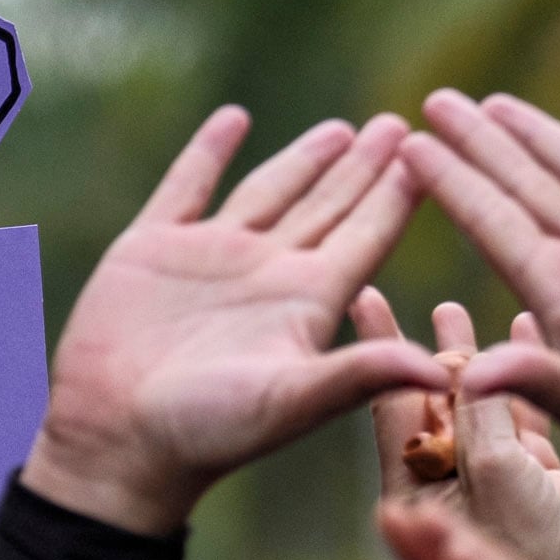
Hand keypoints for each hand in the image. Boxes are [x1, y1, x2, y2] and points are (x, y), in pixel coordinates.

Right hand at [23, 108, 448, 533]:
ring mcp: (211, 258)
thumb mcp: (291, 400)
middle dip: (364, 168)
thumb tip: (443, 367)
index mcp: (307, 304)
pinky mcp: (153, 248)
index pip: (368, 236)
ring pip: (270, 192)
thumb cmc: (207, 432)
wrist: (116, 441)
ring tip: (343, 130)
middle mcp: (267, 275)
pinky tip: (232, 119)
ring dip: (304, 159)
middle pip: (330, 207)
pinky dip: (208, 152)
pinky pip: (188, 185)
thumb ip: (361, 374)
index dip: (398, 195)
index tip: (434, 153)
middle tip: (400, 126)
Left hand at [357, 294, 559, 559]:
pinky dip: (530, 380)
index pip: (388, 399)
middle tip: (392, 290)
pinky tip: (530, 337)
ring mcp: (491, 480)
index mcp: (416, 482)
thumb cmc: (524, 559)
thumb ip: (478, 418)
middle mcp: (446, 479)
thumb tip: (460, 365)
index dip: (379, 346)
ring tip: (457, 307)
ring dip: (471, 357)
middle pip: (427, 397)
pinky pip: (527, 420)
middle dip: (416, 345)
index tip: (362, 295)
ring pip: (477, 405)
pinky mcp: (537, 483)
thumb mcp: (494, 477)